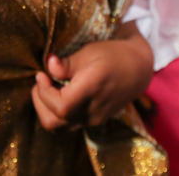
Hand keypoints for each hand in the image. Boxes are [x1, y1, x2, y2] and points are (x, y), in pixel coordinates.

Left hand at [31, 22, 152, 130]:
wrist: (138, 68)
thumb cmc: (113, 55)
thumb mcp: (89, 52)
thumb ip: (67, 63)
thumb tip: (48, 65)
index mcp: (91, 90)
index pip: (59, 106)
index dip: (43, 93)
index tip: (41, 74)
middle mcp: (92, 110)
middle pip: (54, 123)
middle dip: (40, 103)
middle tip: (41, 82)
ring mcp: (94, 119)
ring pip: (60, 127)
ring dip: (48, 109)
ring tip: (49, 88)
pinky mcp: (95, 120)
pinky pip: (70, 123)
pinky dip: (59, 112)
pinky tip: (61, 93)